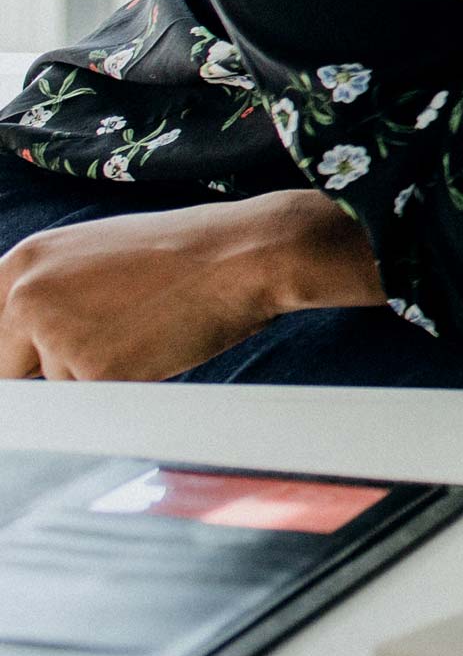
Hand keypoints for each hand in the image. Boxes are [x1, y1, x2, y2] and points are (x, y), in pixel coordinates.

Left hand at [0, 192, 378, 380]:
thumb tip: (21, 351)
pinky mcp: (90, 370)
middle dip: (47, 371)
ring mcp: (54, 332)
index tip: (31, 367)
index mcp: (24, 261)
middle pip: (6, 369)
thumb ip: (47, 293)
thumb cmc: (184, 254)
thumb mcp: (95, 257)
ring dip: (95, 376)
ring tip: (144, 331)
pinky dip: (125, 386)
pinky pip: (93, 401)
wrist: (246, 254)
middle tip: (106, 347)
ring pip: (57, 387)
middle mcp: (25, 295)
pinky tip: (156, 346)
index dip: (14, 356)